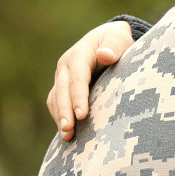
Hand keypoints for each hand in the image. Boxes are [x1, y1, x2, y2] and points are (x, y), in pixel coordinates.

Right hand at [46, 20, 134, 140]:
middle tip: (69, 130)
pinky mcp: (62, 86)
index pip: (77, 78)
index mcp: (79, 54)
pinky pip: (56, 102)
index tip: (82, 115)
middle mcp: (65, 66)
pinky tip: (67, 132)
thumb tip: (104, 55)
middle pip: (62, 90)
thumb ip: (114, 47)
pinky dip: (59, 116)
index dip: (78, 97)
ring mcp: (61, 77)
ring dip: (59, 117)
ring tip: (67, 137)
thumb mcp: (119, 39)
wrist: (106, 39)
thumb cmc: (116, 41)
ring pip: (56, 98)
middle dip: (64, 111)